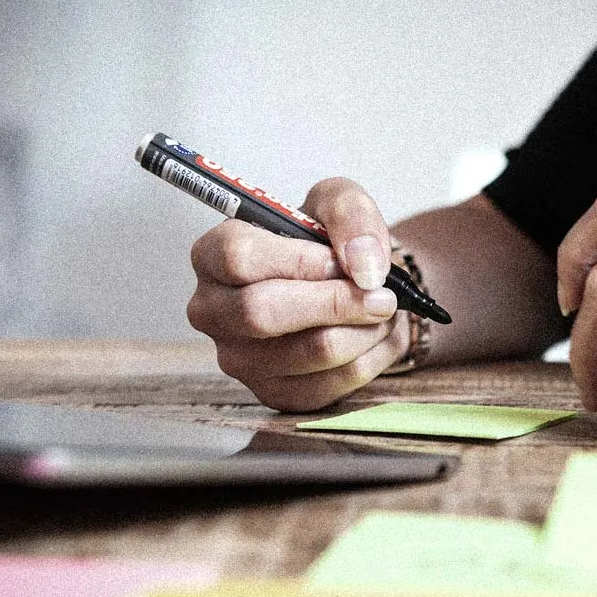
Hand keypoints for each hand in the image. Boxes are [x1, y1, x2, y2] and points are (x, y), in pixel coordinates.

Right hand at [187, 177, 407, 410]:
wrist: (345, 286)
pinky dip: (369, 358)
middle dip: (337, 303)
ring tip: (384, 310)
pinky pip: (330, 384)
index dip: (299, 261)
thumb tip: (363, 266)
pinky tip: (374, 335)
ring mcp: (239, 359)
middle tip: (382, 295)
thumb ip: (349, 214)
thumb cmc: (328, 242)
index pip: (239, 258)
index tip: (339, 262)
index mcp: (212, 256)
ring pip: (308, 352)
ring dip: (363, 330)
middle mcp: (213, 311)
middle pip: (263, 313)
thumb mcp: (337, 202)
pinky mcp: (273, 393)